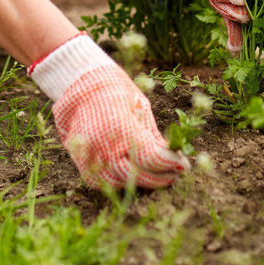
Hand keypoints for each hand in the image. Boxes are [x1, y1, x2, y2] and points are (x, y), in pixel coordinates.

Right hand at [29, 34, 188, 189]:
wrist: (80, 82)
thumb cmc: (115, 89)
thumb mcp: (140, 106)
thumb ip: (153, 135)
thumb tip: (172, 156)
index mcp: (121, 127)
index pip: (152, 157)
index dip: (172, 164)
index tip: (184, 165)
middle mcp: (104, 145)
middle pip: (136, 175)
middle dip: (159, 178)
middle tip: (174, 175)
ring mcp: (89, 154)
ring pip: (118, 182)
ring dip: (139, 181)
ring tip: (155, 175)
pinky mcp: (79, 160)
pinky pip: (100, 179)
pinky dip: (117, 179)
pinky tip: (131, 173)